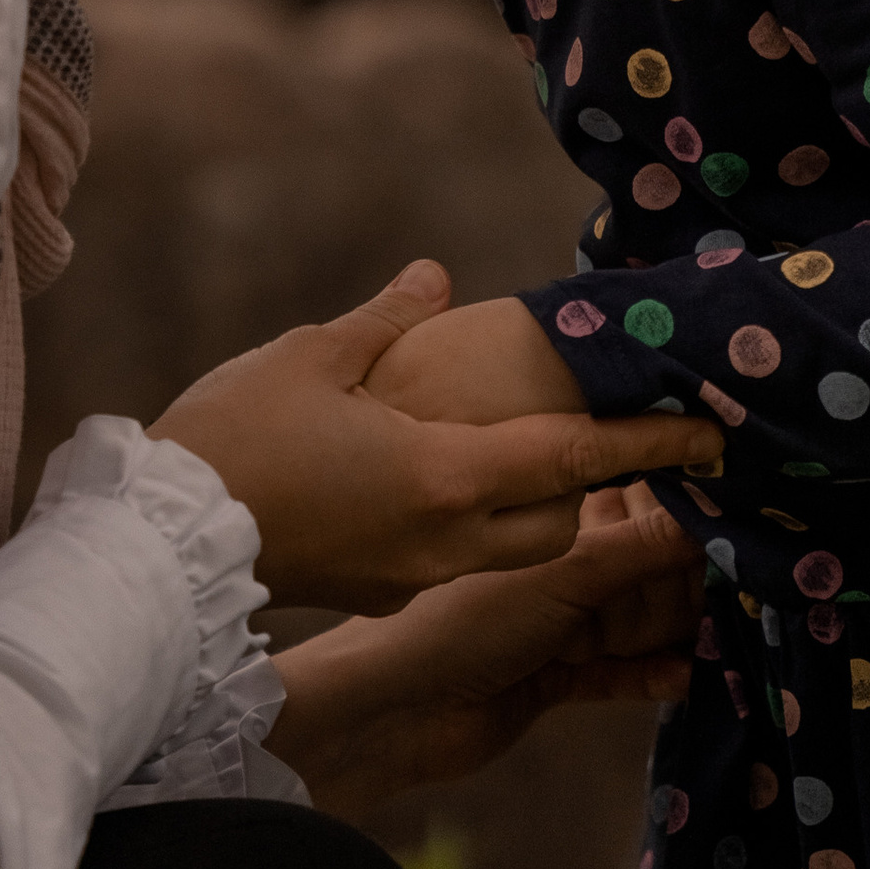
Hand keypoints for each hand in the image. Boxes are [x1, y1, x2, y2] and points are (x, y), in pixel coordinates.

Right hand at [150, 260, 724, 612]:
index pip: (573, 457)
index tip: (710, 431)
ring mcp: (410, 576)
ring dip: (531, 509)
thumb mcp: (313, 354)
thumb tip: (436, 276)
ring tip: (525, 455)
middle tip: (607, 433)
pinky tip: (430, 485)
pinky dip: (470, 527)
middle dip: (590, 482)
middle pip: (556, 519)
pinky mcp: (377, 592)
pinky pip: (453, 562)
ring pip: (509, 548)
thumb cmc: (236, 438)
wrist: (159, 546)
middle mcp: (444, 539)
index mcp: (443, 474)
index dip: (648, 441)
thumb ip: (388, 318)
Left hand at [263, 483, 704, 817]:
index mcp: (558, 513)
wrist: (397, 712)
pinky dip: (652, 675)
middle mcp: (565, 558)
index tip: (738, 526)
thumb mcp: (562, 577)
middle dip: (680, 586)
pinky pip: (626, 671)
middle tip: (696, 601)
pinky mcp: (562, 674)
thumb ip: (640, 547)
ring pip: (647, 620)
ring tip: (687, 644)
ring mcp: (565, 617)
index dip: (688, 516)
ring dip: (668, 633)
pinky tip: (681, 677)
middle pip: (658, 566)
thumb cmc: (463, 619)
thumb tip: (718, 513)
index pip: (646, 499)